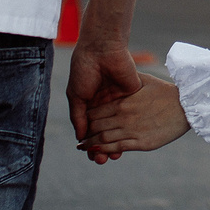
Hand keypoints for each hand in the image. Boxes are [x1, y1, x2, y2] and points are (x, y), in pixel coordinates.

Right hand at [67, 41, 144, 160]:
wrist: (102, 49)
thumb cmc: (85, 69)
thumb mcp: (77, 95)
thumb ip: (78, 117)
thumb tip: (80, 138)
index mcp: (90, 103)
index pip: (90, 128)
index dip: (89, 142)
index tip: (87, 154)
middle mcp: (105, 104)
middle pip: (105, 132)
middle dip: (102, 147)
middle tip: (100, 160)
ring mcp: (119, 101)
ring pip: (119, 129)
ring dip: (116, 143)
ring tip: (113, 157)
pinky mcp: (132, 97)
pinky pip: (131, 117)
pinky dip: (129, 131)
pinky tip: (127, 143)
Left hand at [83, 73, 190, 161]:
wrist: (186, 106)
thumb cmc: (166, 92)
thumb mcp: (144, 81)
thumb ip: (128, 83)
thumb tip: (119, 77)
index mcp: (123, 102)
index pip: (95, 112)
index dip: (86, 119)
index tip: (82, 123)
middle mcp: (123, 116)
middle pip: (95, 126)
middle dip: (86, 134)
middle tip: (80, 138)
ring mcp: (131, 130)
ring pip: (102, 140)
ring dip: (90, 145)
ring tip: (83, 148)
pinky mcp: (140, 142)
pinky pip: (116, 148)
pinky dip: (103, 150)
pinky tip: (96, 152)